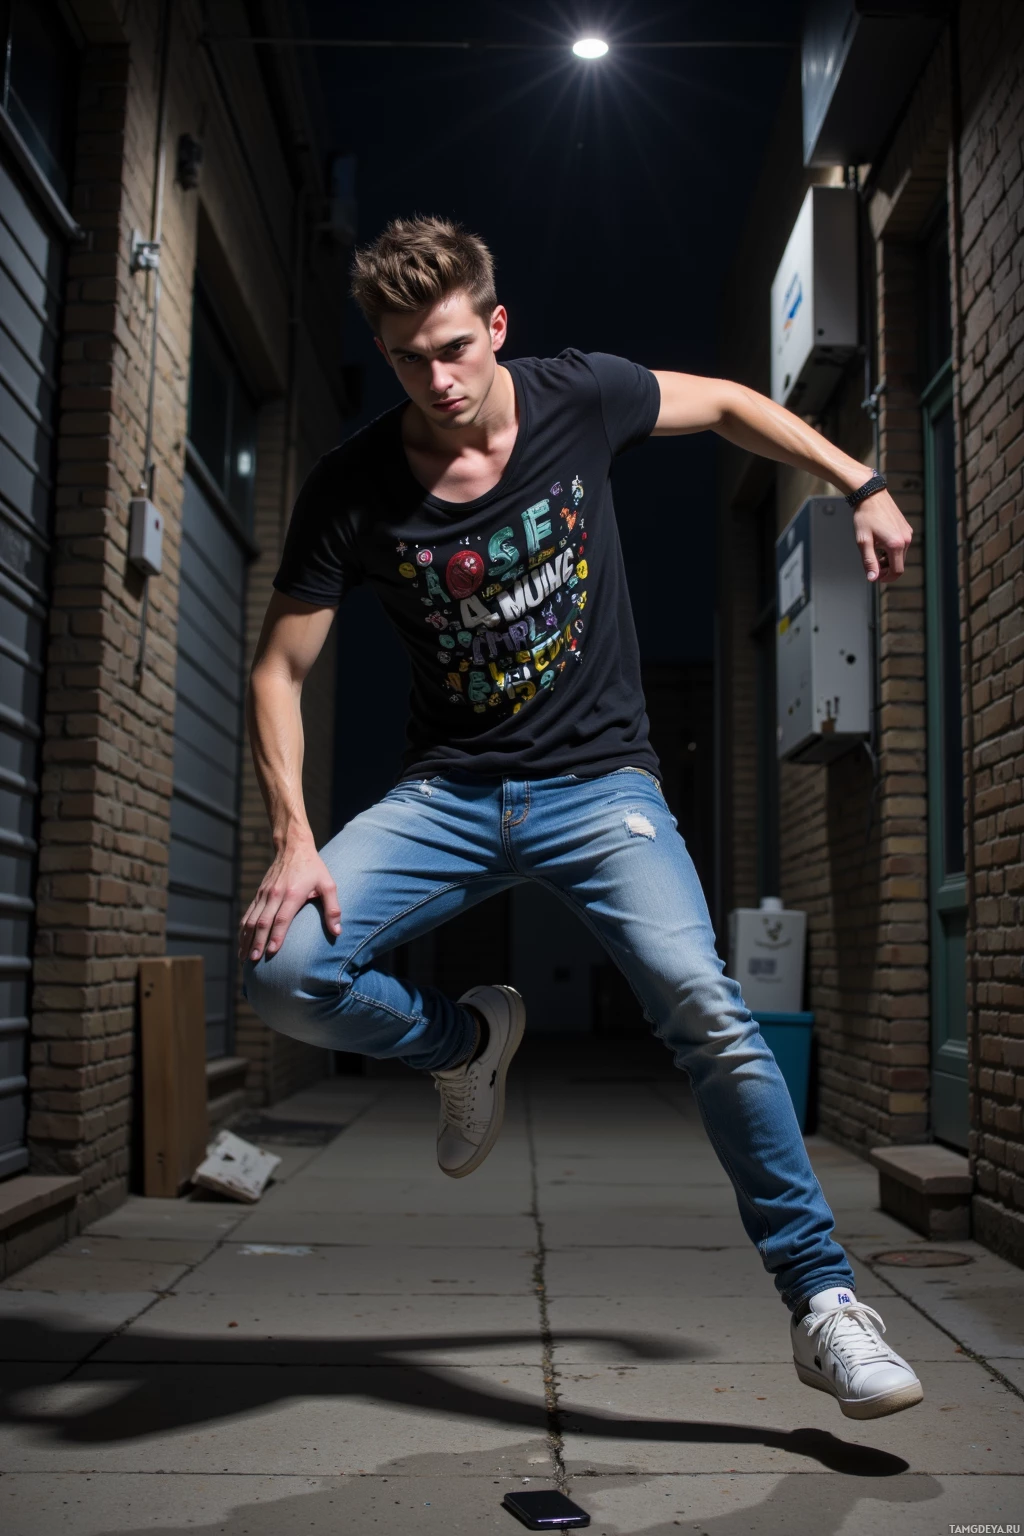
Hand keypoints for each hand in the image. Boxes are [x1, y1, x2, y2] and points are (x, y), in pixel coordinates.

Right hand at [239, 841, 340, 960]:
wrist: (293, 847)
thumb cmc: (314, 868)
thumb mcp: (328, 885)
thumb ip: (333, 909)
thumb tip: (337, 931)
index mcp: (293, 894)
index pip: (282, 918)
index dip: (276, 936)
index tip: (272, 952)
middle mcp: (275, 894)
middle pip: (263, 921)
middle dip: (258, 942)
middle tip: (254, 960)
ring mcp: (264, 894)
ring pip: (252, 919)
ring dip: (247, 938)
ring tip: (245, 957)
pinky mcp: (259, 894)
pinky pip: (248, 914)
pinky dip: (243, 929)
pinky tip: (242, 942)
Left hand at [852, 491, 912, 582]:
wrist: (870, 495)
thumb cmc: (865, 517)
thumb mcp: (863, 542)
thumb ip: (869, 561)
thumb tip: (872, 578)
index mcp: (896, 545)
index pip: (897, 571)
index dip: (886, 578)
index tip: (875, 576)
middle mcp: (906, 539)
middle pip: (898, 564)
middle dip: (885, 567)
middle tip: (871, 560)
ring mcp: (907, 533)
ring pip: (900, 555)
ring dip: (888, 558)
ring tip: (874, 548)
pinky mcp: (906, 528)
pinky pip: (901, 544)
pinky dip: (891, 548)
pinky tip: (880, 540)